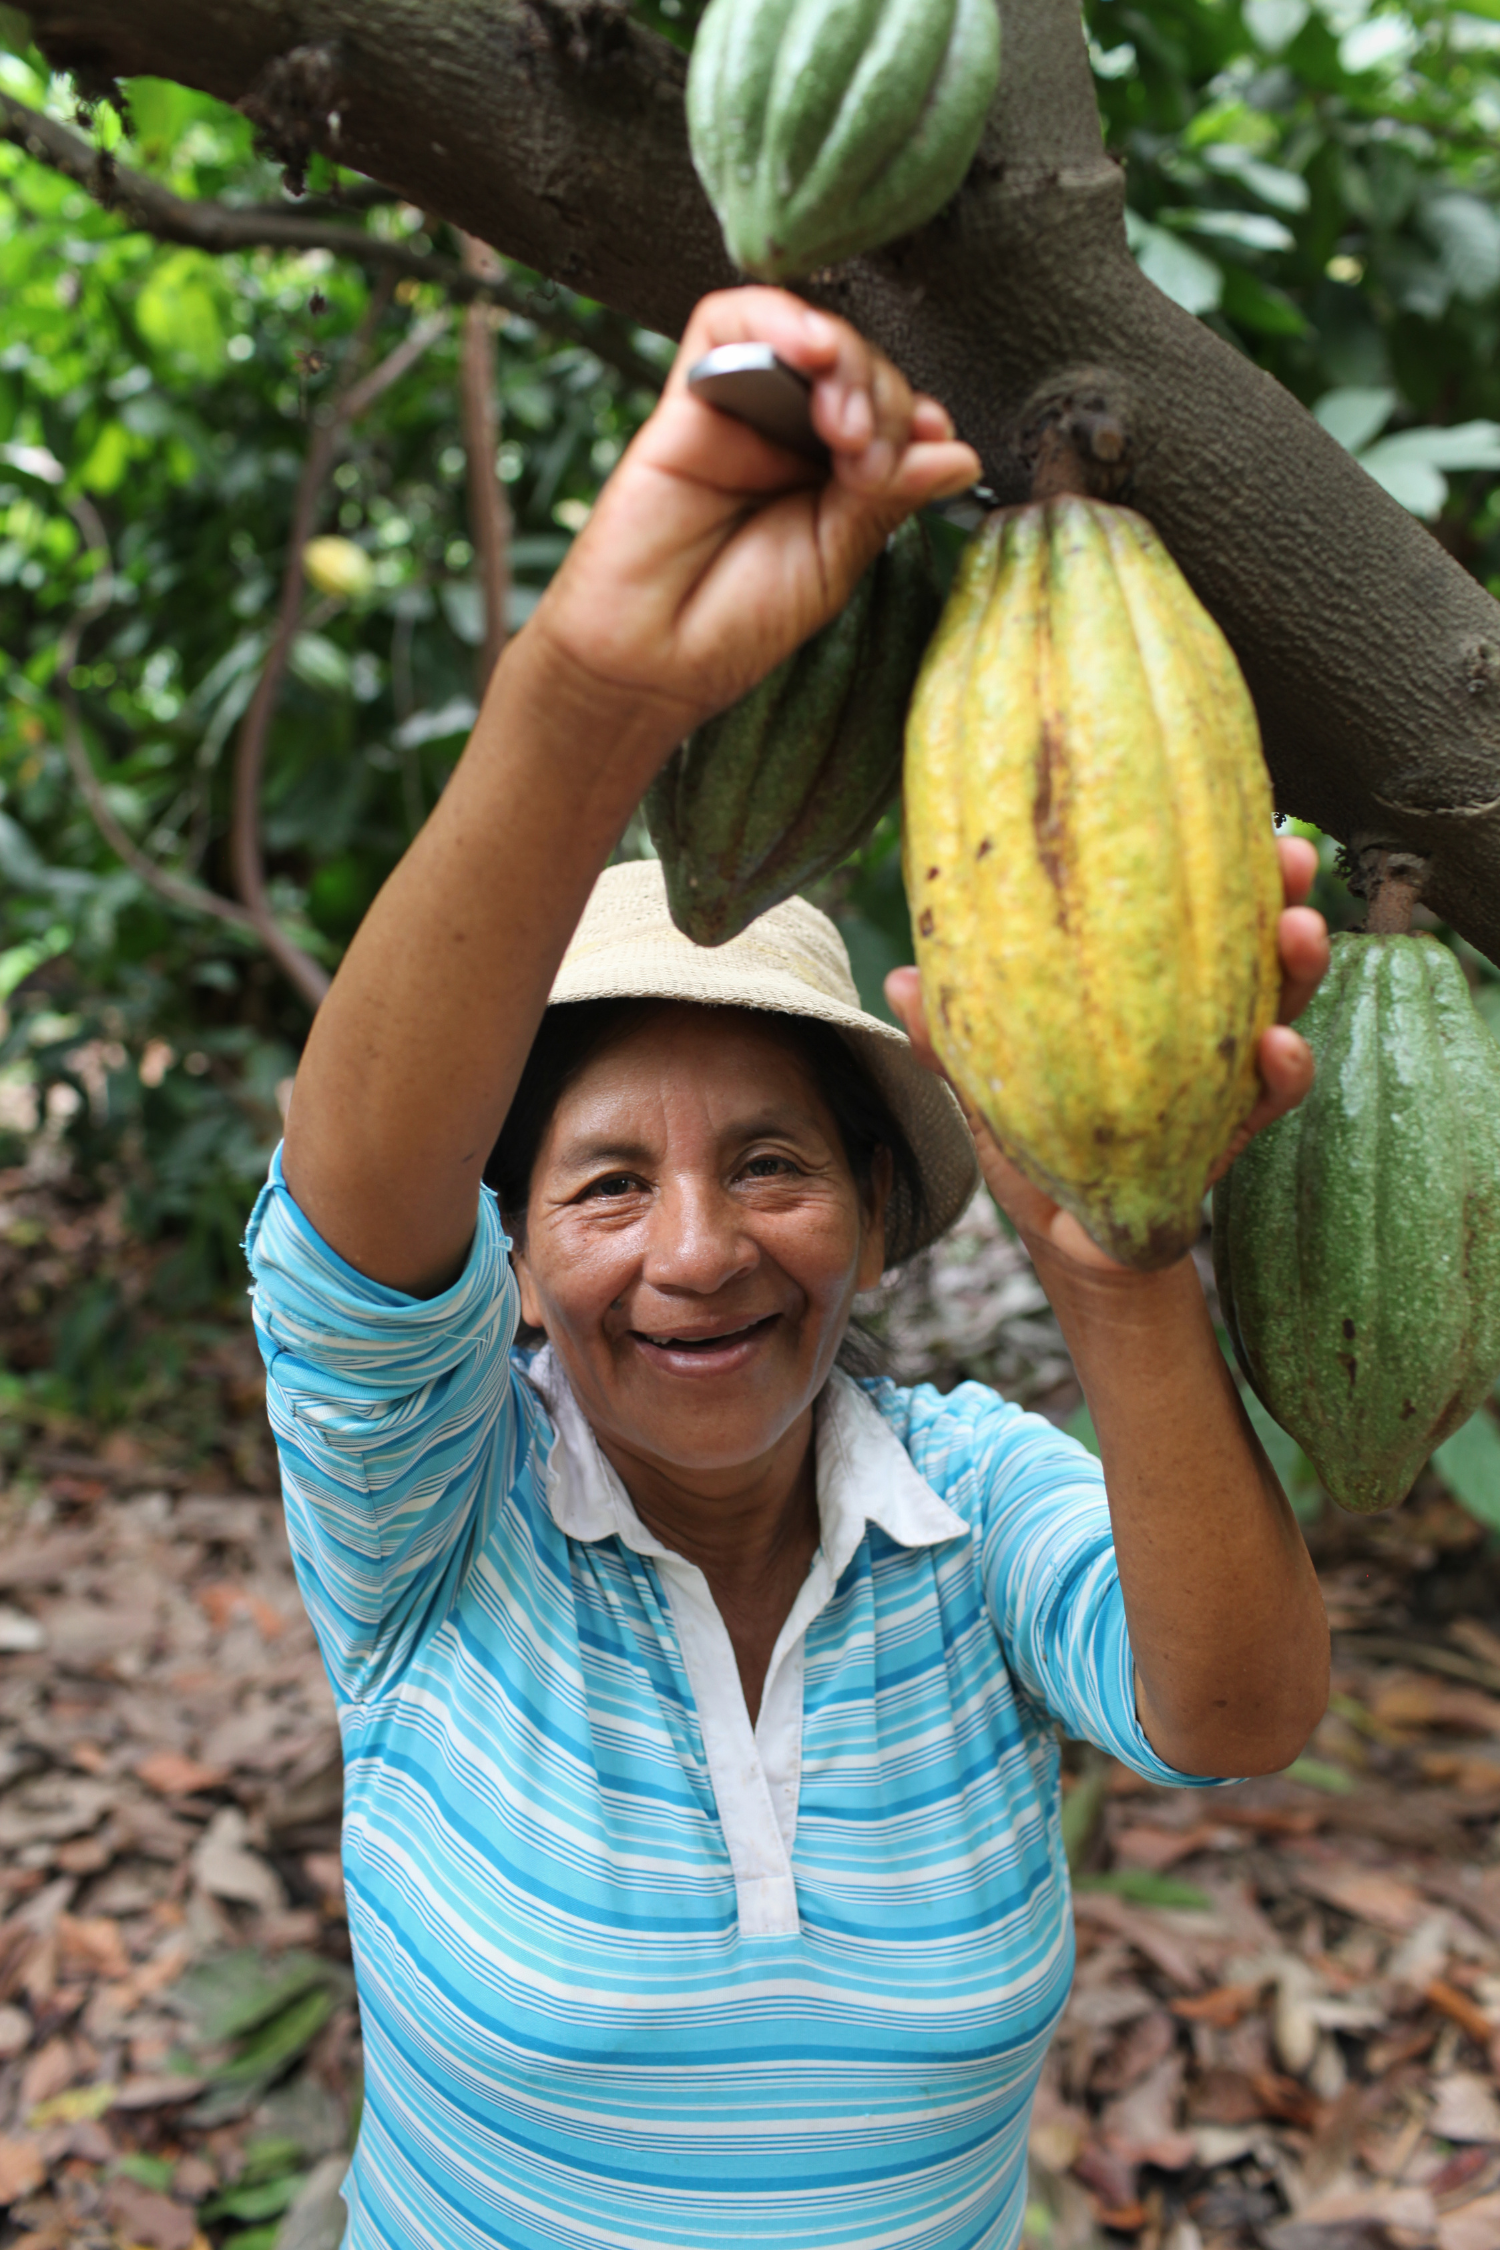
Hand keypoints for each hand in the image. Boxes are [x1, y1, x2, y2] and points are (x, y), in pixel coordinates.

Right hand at [524, 287, 979, 740]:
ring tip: (846, 427)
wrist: (650, 659)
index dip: (916, 418)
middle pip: (857, 368)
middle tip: (867, 463)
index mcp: (832, 475)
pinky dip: (778, 318)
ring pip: (806, 337)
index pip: (891, 411)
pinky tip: (811, 350)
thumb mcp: (834, 561)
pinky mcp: (689, 396)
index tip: (932, 449)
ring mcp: (741, 410)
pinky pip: (729, 320)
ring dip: (844, 363)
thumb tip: (959, 453)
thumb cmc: (733, 624)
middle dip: (882, 401)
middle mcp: (789, 434)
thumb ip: (887, 498)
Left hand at [885, 835, 1330, 1276]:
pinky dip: (1283, 1070)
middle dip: (1281, 891)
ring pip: (1280, 1004)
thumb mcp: (984, 1083)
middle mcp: (1195, 1019)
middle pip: (1250, 939)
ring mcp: (1223, 1073)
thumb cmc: (1031, 1141)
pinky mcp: (1234, 1132)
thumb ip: (951, 1035)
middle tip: (1291, 855)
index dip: (1209, 858)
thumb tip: (900, 979)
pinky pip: (1271, 1098)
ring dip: (1297, 966)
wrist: (1066, 1239)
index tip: (1220, 811)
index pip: (1182, 908)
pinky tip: (1281, 1046)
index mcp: (1141, 990)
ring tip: (1300, 929)